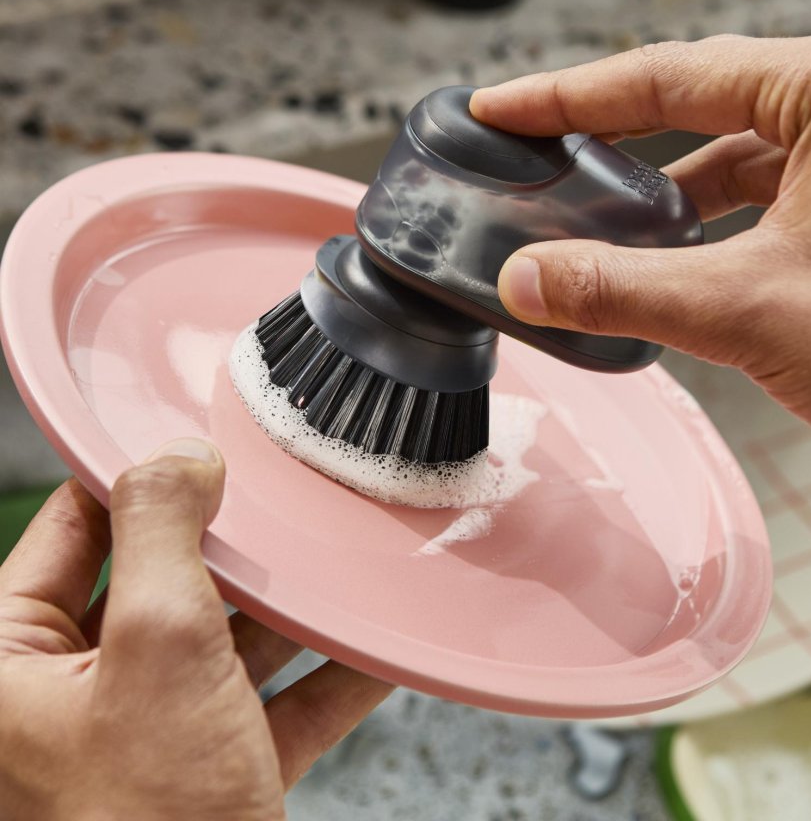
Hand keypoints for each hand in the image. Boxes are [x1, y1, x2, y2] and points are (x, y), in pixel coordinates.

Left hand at [0, 439, 390, 819]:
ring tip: (339, 562)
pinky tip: (374, 648)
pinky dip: (320, 678)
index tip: (207, 437)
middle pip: (160, 579)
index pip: (74, 526)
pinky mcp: (208, 773)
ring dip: (285, 610)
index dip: (140, 476)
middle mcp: (72, 694)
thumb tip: (177, 457)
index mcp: (14, 660)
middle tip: (285, 498)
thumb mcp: (158, 649)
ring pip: (220, 640)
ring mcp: (145, 736)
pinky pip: (268, 705)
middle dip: (232, 546)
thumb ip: (162, 534)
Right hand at [470, 28, 810, 487]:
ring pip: (739, 149)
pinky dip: (720, 214)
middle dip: (611, 139)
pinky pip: (777, 183)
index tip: (501, 108)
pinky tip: (676, 250)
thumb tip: (530, 279)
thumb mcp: (753, 310)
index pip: (666, 77)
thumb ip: (624, 287)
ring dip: (667, 187)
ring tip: (590, 216)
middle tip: (529, 155)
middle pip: (700, 104)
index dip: (566, 98)